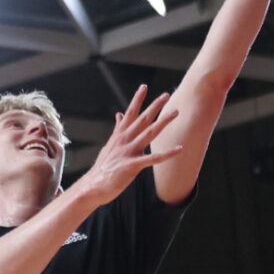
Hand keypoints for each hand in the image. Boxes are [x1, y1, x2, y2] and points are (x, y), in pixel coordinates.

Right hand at [76, 84, 180, 204]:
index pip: (129, 113)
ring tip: (176, 112)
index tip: (144, 86)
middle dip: (154, 106)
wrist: (93, 186)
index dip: (137, 100)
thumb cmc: (103, 167)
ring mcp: (128, 152)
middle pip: (142, 119)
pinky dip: (167, 154)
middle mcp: (124, 141)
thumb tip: (119, 114)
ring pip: (149, 133)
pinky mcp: (132, 166)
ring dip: (163, 122)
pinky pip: (153, 159)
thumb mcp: (109, 145)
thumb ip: (117, 129)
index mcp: (119, 136)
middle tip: (166, 94)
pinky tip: (180, 148)